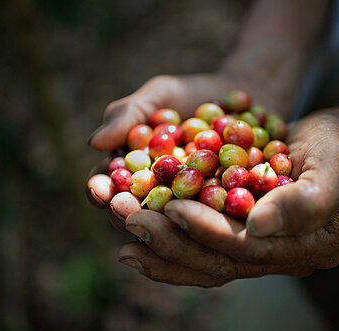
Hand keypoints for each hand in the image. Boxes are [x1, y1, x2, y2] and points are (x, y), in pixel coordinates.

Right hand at [86, 73, 277, 227]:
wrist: (244, 94)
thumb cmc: (192, 94)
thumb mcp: (160, 95)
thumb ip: (128, 115)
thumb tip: (94, 143)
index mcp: (136, 175)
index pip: (111, 188)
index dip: (102, 191)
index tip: (99, 189)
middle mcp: (162, 198)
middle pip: (139, 216)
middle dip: (129, 216)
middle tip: (126, 213)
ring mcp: (195, 209)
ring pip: (177, 226)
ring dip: (167, 227)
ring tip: (164, 219)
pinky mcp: (229, 211)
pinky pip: (220, 218)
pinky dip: (214, 220)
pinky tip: (213, 219)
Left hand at [117, 114, 338, 286]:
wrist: (333, 142)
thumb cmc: (338, 148)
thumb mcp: (333, 167)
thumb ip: (305, 202)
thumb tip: (257, 226)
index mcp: (309, 250)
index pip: (248, 250)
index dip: (207, 232)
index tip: (171, 208)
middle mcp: (282, 260)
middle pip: (219, 263)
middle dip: (170, 242)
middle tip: (126, 219)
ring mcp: (261, 252)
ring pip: (204, 261)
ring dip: (160, 247)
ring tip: (120, 229)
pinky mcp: (242, 237)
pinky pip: (201, 248)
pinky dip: (169, 243)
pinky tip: (136, 235)